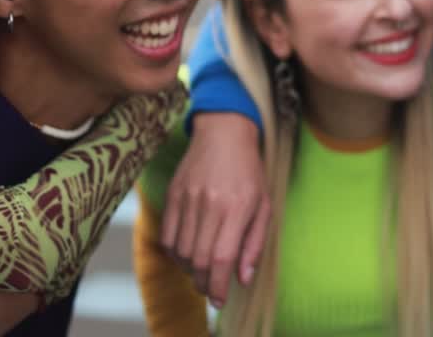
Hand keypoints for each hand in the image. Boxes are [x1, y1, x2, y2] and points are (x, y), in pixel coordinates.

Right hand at [160, 112, 269, 306]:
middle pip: (199, 259)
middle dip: (204, 283)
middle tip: (211, 290)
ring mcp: (188, 199)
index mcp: (237, 207)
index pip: (221, 258)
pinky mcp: (173, 195)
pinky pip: (168, 236)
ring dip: (190, 270)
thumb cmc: (249, 171)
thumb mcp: (264, 205)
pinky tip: (187, 253)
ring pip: (182, 251)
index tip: (219, 300)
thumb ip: (255, 243)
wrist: (224, 132)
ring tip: (201, 270)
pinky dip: (176, 253)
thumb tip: (243, 278)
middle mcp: (210, 204)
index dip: (218, 286)